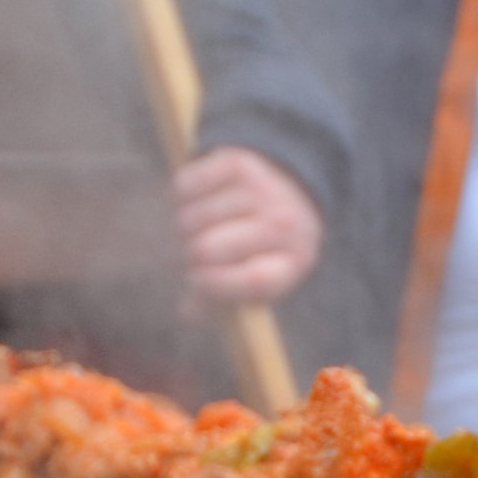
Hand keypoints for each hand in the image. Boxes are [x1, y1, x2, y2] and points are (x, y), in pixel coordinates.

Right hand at [173, 145, 320, 306]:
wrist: (290, 181)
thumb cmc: (267, 244)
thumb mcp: (260, 274)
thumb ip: (224, 296)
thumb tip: (187, 315)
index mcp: (295, 260)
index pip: (250, 280)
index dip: (212, 286)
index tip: (195, 282)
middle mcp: (283, 222)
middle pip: (205, 249)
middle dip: (188, 256)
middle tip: (192, 252)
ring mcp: (261, 189)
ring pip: (188, 218)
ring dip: (183, 226)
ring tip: (199, 226)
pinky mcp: (238, 162)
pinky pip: (184, 187)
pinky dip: (181, 196)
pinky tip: (198, 200)